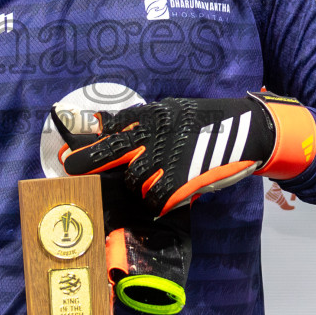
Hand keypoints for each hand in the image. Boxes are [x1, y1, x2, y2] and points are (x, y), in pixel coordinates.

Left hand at [59, 93, 315, 216]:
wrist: (248, 131)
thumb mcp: (175, 112)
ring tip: (158, 182)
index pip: (114, 126)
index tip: (68, 152)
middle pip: (111, 151)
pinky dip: (159, 202)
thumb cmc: (210, 123)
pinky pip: (157, 198)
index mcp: (154, 114)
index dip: (91, 140)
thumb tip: (107, 127)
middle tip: (67, 168)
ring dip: (141, 187)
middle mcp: (157, 132)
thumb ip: (145, 123)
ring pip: (135, 181)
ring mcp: (168, 156)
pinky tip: (172, 196)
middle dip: (86, 161)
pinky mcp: (182, 179)